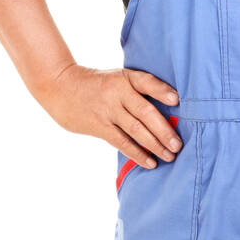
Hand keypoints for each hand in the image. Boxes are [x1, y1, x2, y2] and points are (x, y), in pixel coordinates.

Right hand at [35, 64, 182, 167]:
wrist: (61, 87)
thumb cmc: (98, 83)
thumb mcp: (117, 77)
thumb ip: (137, 89)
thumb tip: (169, 108)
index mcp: (125, 77)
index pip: (146, 82)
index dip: (161, 90)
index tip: (176, 100)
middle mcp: (117, 93)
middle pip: (145, 112)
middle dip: (163, 130)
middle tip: (178, 144)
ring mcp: (108, 110)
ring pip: (135, 130)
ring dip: (154, 145)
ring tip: (169, 156)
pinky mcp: (99, 126)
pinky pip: (121, 142)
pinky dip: (137, 154)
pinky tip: (150, 162)